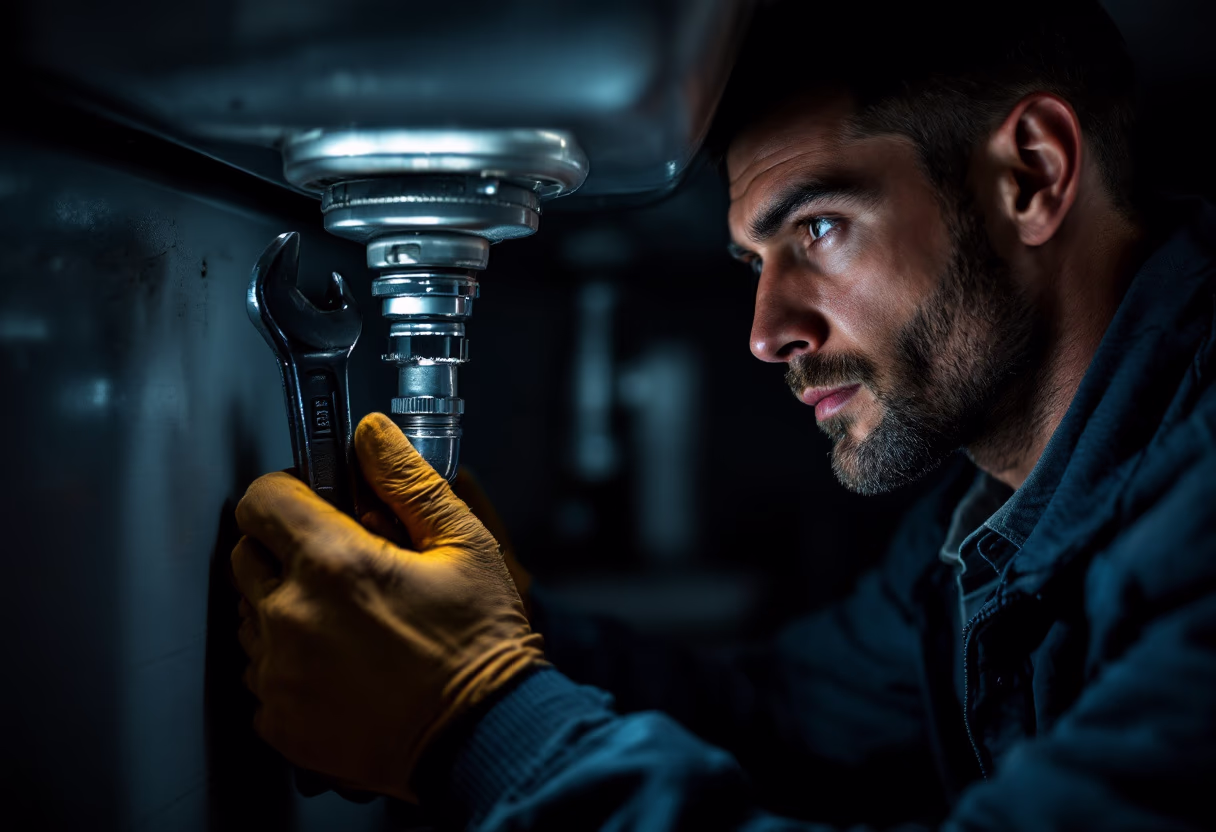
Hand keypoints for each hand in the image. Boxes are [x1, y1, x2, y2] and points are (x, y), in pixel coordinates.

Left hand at [230, 413, 544, 801]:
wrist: (485, 737)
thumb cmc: (481, 644)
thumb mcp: (464, 545)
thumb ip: (408, 482)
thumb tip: (371, 435)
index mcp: (334, 565)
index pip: (261, 500)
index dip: (289, 491)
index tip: (315, 503)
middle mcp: (292, 618)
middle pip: (247, 554)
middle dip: (284, 547)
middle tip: (340, 562)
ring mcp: (280, 674)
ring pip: (250, 615)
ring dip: (285, 605)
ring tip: (348, 618)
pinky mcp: (280, 719)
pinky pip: (262, 670)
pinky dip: (290, 661)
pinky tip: (342, 661)